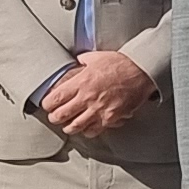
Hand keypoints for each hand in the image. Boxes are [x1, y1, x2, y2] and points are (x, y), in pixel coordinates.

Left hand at [37, 49, 153, 139]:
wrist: (141, 71)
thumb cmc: (121, 64)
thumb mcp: (97, 57)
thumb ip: (83, 61)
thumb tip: (77, 61)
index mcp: (81, 82)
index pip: (54, 99)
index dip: (47, 104)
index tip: (47, 105)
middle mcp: (87, 98)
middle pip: (60, 116)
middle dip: (54, 118)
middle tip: (54, 117)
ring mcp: (98, 110)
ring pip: (74, 127)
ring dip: (68, 127)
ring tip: (67, 125)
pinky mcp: (110, 118)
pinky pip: (93, 130)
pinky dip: (87, 131)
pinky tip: (86, 127)